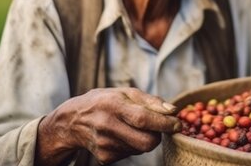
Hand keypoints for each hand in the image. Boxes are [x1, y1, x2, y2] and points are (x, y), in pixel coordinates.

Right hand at [35, 87, 180, 165]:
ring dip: (144, 138)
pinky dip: (132, 145)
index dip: (164, 123)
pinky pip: (131, 154)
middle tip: (157, 126)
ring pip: (141, 148)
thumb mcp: (125, 92)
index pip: (143, 119)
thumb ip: (151, 101)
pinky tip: (121, 135)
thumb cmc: (104, 102)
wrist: (73, 121)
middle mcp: (107, 126)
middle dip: (158, 135)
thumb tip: (173, 111)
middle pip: (147, 142)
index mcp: (113, 105)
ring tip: (131, 126)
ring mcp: (105, 145)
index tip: (177, 124)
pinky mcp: (104, 158)